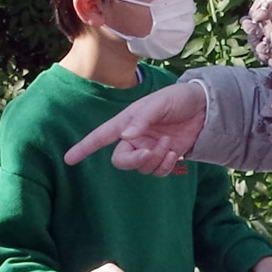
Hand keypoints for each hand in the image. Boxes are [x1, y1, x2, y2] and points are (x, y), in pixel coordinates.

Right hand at [64, 81, 205, 175]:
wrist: (203, 107)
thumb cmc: (177, 99)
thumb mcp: (160, 103)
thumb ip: (143, 118)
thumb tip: (126, 136)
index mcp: (126, 122)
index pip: (100, 136)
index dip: (84, 148)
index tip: (69, 159)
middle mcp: (134, 138)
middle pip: (121, 160)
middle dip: (134, 161)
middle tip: (150, 151)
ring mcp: (148, 148)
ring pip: (141, 168)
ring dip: (156, 159)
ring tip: (169, 143)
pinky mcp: (163, 157)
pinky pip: (156, 172)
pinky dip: (165, 166)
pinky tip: (175, 154)